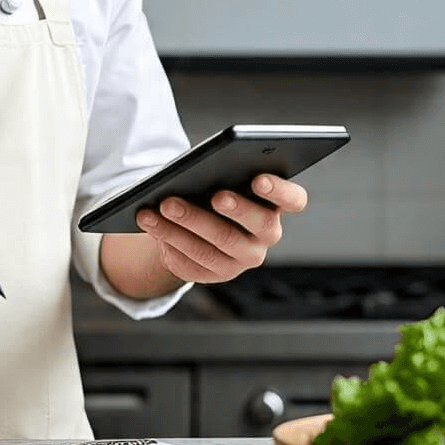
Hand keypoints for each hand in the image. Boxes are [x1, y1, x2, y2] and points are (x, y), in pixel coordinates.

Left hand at [134, 175, 307, 284]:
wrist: (191, 225)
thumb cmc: (208, 188)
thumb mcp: (215, 177)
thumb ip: (216, 171)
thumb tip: (194, 169)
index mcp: (274, 204)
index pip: (294, 199)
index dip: (280, 190)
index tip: (259, 178)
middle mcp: (265, 235)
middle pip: (259, 225)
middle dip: (236, 209)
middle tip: (215, 195)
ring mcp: (241, 259)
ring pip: (217, 246)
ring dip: (187, 224)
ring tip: (162, 205)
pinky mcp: (214, 274)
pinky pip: (192, 262)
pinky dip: (169, 240)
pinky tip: (151, 223)